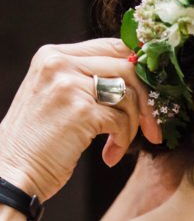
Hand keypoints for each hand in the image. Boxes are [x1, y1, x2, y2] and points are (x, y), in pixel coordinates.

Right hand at [0, 38, 162, 201]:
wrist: (12, 174)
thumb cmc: (38, 142)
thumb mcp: (59, 98)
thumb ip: (88, 80)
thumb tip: (139, 79)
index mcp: (54, 55)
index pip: (115, 46)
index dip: (141, 71)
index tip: (152, 97)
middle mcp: (60, 62)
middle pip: (128, 68)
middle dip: (148, 101)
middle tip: (152, 129)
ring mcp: (69, 84)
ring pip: (128, 94)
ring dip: (132, 126)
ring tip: (117, 146)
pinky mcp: (80, 111)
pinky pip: (121, 120)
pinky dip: (122, 141)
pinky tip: (109, 156)